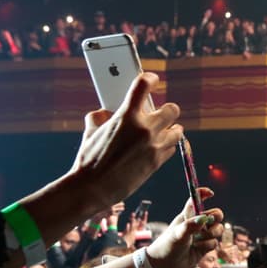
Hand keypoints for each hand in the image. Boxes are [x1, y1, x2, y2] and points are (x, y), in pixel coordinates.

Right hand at [67, 72, 183, 214]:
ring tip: (164, 130)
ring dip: (171, 129)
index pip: (144, 85)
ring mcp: (153, 146)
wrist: (92, 188)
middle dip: (166, 110)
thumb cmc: (89, 160)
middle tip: (159, 112)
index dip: (150, 79)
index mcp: (126, 116)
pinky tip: (158, 146)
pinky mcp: (157, 162)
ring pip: (177, 130)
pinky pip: (171, 148)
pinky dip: (166, 146)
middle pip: (172, 109)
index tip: (152, 80)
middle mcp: (144, 129)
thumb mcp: (91, 132)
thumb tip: (107, 113)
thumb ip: (101, 117)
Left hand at [143, 187, 223, 267]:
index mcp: (188, 215)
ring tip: (197, 240)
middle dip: (216, 217)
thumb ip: (190, 226)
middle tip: (210, 221)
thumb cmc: (167, 245)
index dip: (204, 194)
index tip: (210, 194)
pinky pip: (214, 242)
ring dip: (211, 234)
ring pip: (218, 229)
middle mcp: (197, 223)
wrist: (165, 265)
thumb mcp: (178, 234)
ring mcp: (202, 235)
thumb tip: (204, 218)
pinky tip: (197, 249)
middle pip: (215, 214)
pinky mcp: (205, 246)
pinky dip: (207, 246)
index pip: (197, 199)